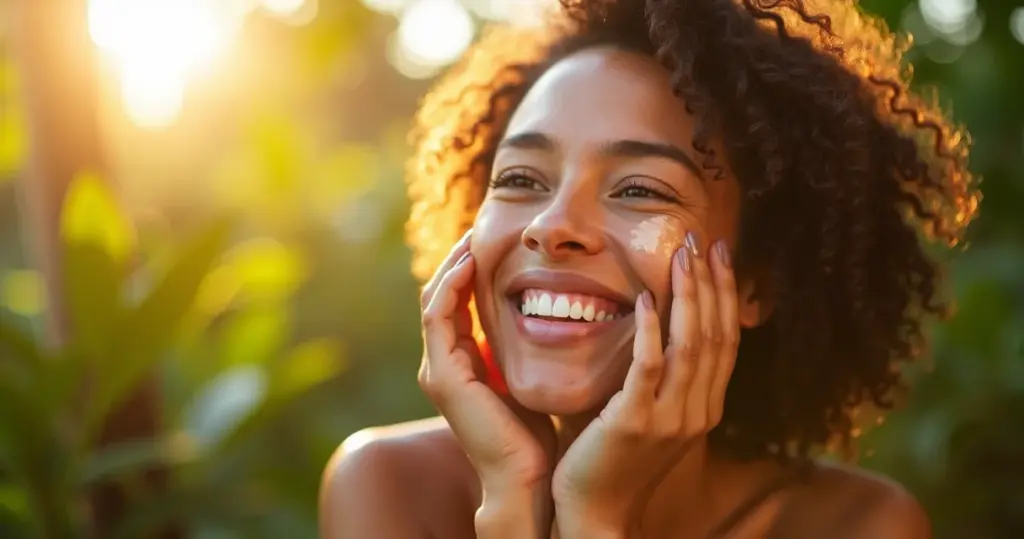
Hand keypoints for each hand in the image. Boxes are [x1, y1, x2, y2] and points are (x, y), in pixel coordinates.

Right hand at [417, 230, 556, 503]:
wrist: (527, 477)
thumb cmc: (534, 433)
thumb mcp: (526, 376)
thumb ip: (520, 348)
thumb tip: (542, 313)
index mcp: (460, 364)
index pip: (457, 303)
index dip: (469, 269)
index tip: (492, 240)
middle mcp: (442, 364)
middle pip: (440, 296)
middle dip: (457, 259)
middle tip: (479, 227)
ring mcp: (438, 371)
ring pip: (434, 300)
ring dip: (451, 265)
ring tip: (473, 236)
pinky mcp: (443, 377)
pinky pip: (438, 318)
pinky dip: (451, 287)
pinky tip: (470, 263)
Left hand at [551, 234, 739, 535]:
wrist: (595, 511)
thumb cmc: (612, 456)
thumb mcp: (648, 413)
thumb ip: (659, 375)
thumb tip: (655, 323)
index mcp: (704, 407)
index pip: (725, 340)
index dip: (725, 294)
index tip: (720, 254)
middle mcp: (696, 412)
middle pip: (714, 335)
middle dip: (712, 283)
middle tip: (705, 240)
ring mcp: (669, 418)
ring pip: (690, 345)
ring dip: (689, 296)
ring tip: (684, 255)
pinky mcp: (634, 422)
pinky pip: (649, 368)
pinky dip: (651, 330)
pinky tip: (647, 298)